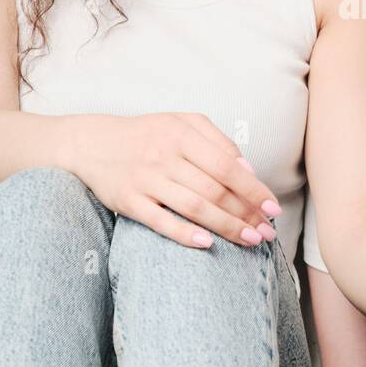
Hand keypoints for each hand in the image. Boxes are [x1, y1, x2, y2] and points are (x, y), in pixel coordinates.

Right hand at [69, 112, 280, 248]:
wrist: (91, 143)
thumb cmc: (148, 134)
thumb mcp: (183, 123)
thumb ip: (218, 142)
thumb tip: (249, 170)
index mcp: (182, 134)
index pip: (227, 165)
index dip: (253, 189)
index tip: (273, 208)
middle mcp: (164, 156)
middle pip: (214, 191)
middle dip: (246, 214)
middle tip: (267, 232)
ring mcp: (145, 180)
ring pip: (194, 207)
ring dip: (226, 226)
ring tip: (250, 240)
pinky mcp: (128, 202)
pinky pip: (160, 221)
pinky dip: (184, 234)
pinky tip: (207, 243)